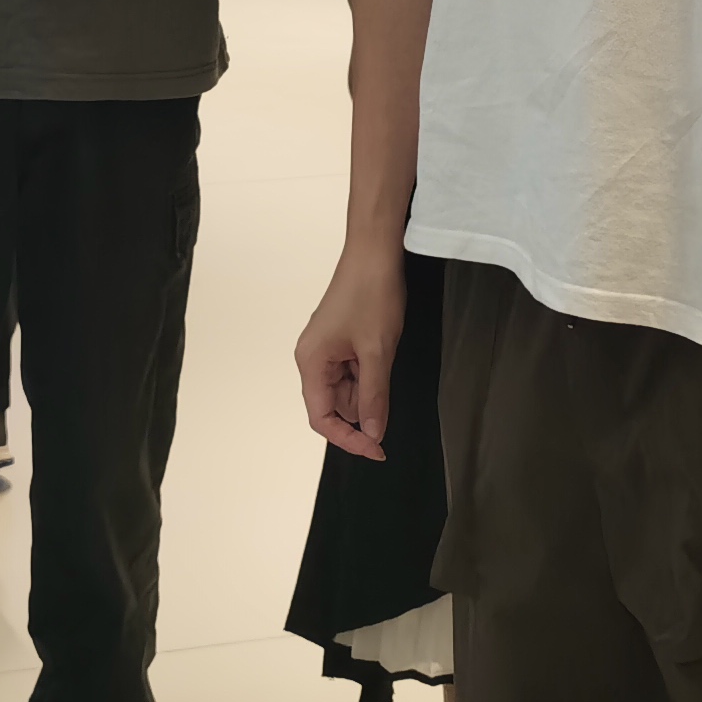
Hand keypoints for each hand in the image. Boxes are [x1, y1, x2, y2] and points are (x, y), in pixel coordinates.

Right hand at [297, 241, 407, 459]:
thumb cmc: (371, 293)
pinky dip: (369, 373)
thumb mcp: (378, 351)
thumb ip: (374, 396)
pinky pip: (351, 371)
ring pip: (346, 389)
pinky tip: (383, 356)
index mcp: (311, 361)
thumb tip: (374, 432)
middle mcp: (312, 357)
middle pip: (333, 405)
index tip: (376, 449)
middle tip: (390, 407)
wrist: (375, 252)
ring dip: (368, 388)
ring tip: (385, 360)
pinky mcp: (339, 340)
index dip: (349, 439)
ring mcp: (325, 349)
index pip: (322, 417)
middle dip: (362, 410)